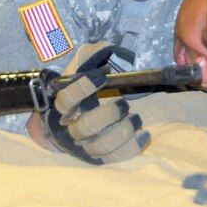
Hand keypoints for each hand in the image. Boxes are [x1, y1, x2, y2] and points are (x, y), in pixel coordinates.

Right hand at [40, 42, 149, 163]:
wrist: (69, 120)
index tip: (102, 75)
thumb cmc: (79, 90)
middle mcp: (71, 127)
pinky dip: (132, 147)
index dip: (83, 87)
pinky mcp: (100, 157)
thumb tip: (107, 48)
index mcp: (63, 105)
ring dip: (121, 132)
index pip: (67, 98)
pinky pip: (116, 158)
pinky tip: (144, 133)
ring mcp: (85, 145)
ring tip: (135, 118)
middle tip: (123, 104)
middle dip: (108, 115)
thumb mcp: (81, 67)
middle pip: (85, 127)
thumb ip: (90, 55)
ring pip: (100, 147)